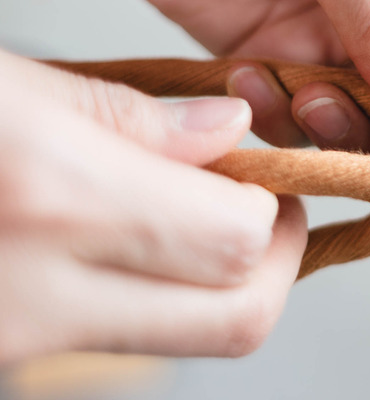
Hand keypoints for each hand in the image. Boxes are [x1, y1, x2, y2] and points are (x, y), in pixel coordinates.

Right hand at [0, 51, 305, 363]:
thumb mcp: (9, 87)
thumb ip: (129, 115)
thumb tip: (228, 128)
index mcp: (53, 196)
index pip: (236, 238)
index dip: (273, 207)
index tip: (265, 173)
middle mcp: (37, 295)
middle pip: (235, 320)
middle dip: (273, 262)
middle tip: (259, 206)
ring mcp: (16, 341)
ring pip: (187, 339)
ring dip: (218, 281)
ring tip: (195, 213)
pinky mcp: (4, 352)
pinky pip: (122, 337)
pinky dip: (157, 293)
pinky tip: (131, 238)